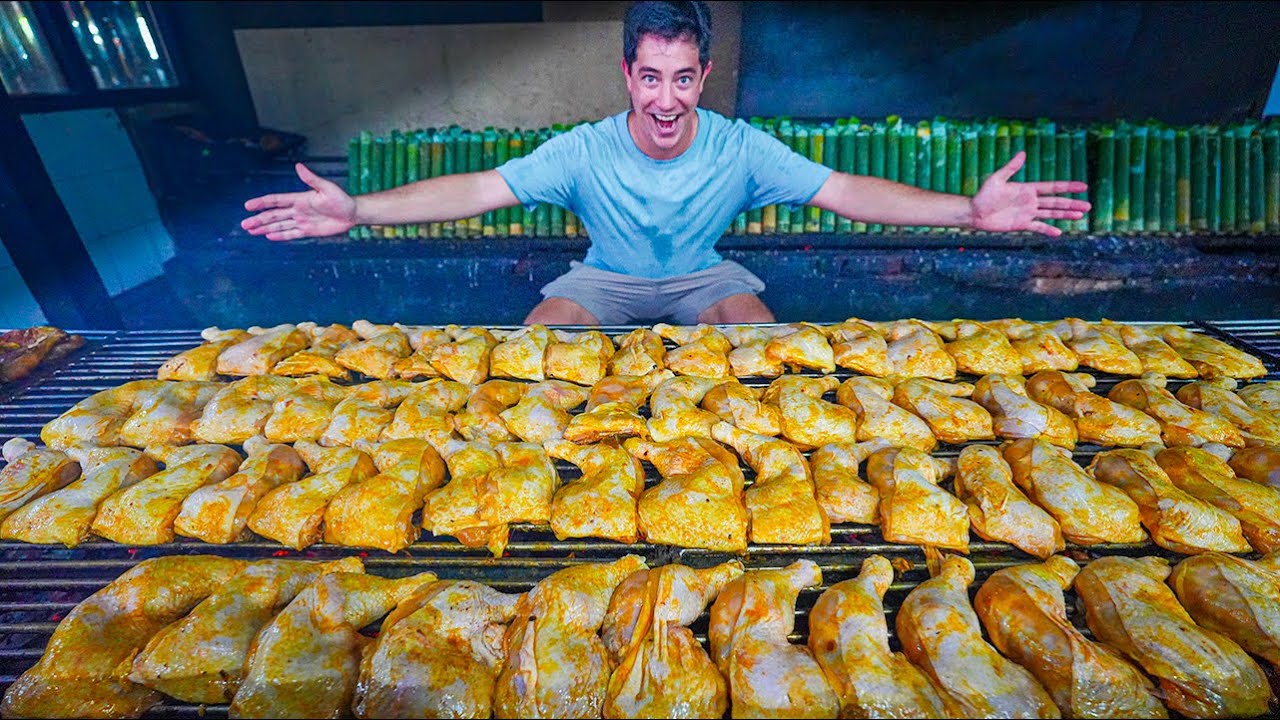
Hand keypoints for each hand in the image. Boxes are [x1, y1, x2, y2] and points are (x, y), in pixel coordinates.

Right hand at [240, 163, 356, 240]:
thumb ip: (311, 179)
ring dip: (265, 228)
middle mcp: (297, 210)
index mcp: (299, 199)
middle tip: (244, 224)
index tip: (248, 206)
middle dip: (258, 220)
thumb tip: (298, 166)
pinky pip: (291, 234)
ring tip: (251, 231)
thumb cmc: (341, 199)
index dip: (262, 203)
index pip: (276, 201)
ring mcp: (302, 221)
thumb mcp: (327, 188)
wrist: (352, 213)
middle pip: (273, 215)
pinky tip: (269, 236)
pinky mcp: (308, 231)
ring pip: (279, 225)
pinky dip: (280, 235)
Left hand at [970, 152, 1089, 236]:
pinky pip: (1037, 227)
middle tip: (1088, 206)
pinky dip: (1047, 230)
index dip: (1068, 187)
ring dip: (1065, 215)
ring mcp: (1027, 213)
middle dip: (1072, 204)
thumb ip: (1011, 168)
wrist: (974, 213)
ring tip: (1080, 216)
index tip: (1083, 186)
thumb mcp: (996, 179)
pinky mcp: (1021, 224)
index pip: (1052, 187)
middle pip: (1056, 202)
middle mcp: (1030, 201)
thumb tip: (1022, 153)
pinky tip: (1059, 232)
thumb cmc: (983, 195)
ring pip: (1051, 214)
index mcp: (1028, 189)